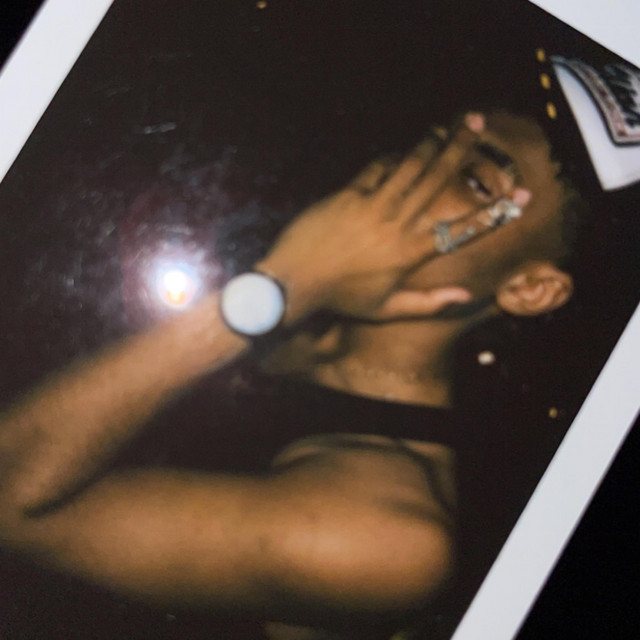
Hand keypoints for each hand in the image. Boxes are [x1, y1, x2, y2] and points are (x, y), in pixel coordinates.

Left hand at [258, 114, 513, 321]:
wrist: (295, 281)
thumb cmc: (342, 298)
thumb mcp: (387, 309)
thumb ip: (428, 303)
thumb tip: (466, 296)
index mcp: (410, 253)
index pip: (461, 230)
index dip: (494, 212)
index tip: (521, 196)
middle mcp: (396, 225)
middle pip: (436, 180)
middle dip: (460, 149)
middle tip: (478, 123)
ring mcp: (371, 206)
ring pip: (409, 166)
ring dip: (430, 143)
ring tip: (446, 126)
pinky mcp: (348, 195)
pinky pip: (376, 170)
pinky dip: (391, 159)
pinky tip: (401, 151)